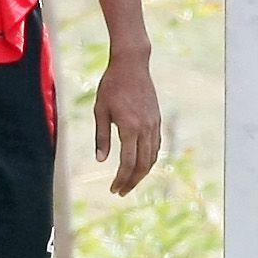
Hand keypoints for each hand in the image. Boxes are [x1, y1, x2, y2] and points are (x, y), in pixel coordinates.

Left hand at [94, 51, 159, 194]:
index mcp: (130, 127)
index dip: (121, 179)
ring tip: (129, 182)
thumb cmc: (111, 86)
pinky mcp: (157, 120)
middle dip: (132, 181)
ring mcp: (154, 124)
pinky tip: (141, 165)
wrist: (132, 65)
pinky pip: (156, 145)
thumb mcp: (100, 111)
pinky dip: (149, 159)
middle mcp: (145, 128)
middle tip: (120, 192)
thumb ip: (102, 137)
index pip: (128, 162)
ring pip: (152, 157)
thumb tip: (100, 160)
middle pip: (143, 164)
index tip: (114, 190)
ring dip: (142, 173)